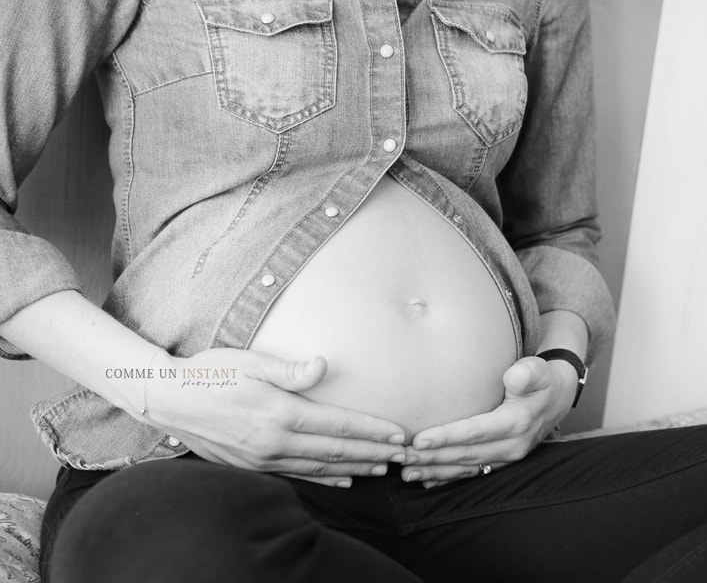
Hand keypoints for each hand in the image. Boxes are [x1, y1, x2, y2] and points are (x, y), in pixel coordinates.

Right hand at [141, 348, 407, 487]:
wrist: (167, 399)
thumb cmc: (210, 373)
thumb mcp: (251, 361)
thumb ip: (291, 370)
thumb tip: (324, 366)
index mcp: (280, 412)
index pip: (339, 426)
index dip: (372, 431)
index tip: (398, 434)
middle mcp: (274, 441)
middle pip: (337, 451)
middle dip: (374, 453)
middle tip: (403, 455)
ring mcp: (263, 458)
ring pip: (320, 468)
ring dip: (355, 468)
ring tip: (382, 468)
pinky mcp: (252, 466)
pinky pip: (298, 475)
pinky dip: (324, 479)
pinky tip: (343, 480)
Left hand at [401, 356, 576, 486]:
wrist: (556, 400)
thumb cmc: (541, 381)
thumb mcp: (538, 371)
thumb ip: (528, 372)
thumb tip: (514, 377)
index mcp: (516, 423)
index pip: (475, 432)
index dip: (446, 437)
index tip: (419, 440)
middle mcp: (512, 446)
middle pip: (465, 455)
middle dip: (431, 458)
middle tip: (401, 458)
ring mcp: (507, 458)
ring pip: (466, 468)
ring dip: (435, 472)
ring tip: (406, 473)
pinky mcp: (501, 462)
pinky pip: (473, 473)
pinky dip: (449, 479)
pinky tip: (427, 482)